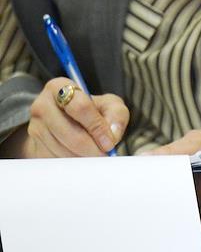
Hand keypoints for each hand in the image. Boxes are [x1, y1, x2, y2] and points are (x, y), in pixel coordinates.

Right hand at [12, 77, 127, 157]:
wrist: (70, 124)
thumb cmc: (93, 111)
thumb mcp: (109, 105)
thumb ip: (117, 114)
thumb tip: (112, 134)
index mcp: (59, 87)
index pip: (80, 107)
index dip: (98, 127)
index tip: (109, 142)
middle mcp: (42, 105)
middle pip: (71, 134)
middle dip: (93, 149)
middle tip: (104, 154)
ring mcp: (34, 127)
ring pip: (63, 151)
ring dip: (83, 158)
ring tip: (93, 154)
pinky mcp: (34, 146)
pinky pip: (55, 161)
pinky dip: (72, 164)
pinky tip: (80, 157)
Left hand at [148, 129, 200, 234]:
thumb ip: (174, 150)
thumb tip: (144, 158)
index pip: (198, 183)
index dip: (176, 182)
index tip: (157, 181)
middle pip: (195, 201)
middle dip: (176, 194)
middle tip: (161, 187)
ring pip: (194, 214)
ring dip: (183, 203)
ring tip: (181, 189)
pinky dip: (193, 212)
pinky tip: (195, 199)